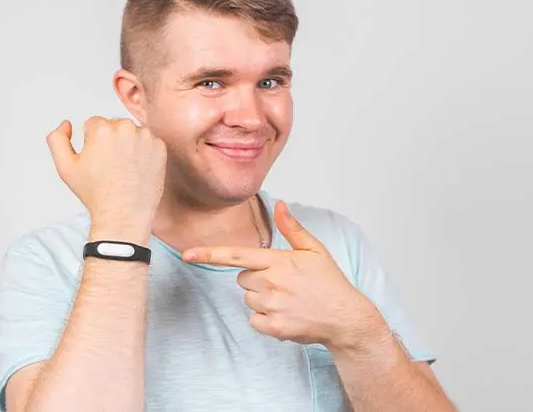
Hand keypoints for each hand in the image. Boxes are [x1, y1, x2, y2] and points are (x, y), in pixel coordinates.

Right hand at [46, 117, 166, 243]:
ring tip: (123, 169)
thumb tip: (67, 124)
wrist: (123, 215)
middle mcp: (126, 128)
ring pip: (132, 132)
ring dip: (127, 144)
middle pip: (114, 125)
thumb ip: (57, 139)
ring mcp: (146, 137)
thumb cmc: (96, 194)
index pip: (93, 124)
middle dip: (110, 141)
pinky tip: (136, 170)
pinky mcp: (160, 147)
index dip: (91, 143)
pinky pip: (148, 142)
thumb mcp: (65, 167)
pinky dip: (143, 153)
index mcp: (102, 128)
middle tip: (109, 166)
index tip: (96, 161)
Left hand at [182, 201, 383, 348]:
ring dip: (262, 299)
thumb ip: (292, 228)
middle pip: (242, 278)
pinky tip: (287, 314)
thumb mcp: (315, 250)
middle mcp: (271, 283)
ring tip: (289, 299)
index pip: (235, 255)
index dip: (208, 254)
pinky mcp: (273, 327)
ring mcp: (271, 306)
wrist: (345, 318)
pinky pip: (254, 320)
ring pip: (247, 299)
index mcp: (278, 261)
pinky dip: (265, 319)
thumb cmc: (330, 282)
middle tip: (283, 283)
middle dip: (256, 279)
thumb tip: (279, 204)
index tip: (186, 254)